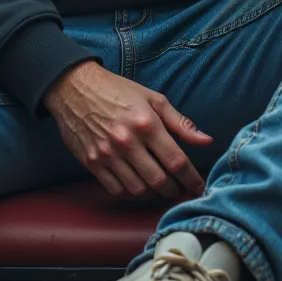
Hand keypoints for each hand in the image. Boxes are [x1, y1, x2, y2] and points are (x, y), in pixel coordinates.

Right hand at [43, 60, 211, 199]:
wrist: (74, 87)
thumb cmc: (118, 91)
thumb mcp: (153, 99)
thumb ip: (180, 123)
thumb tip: (207, 141)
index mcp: (147, 123)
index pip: (176, 161)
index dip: (192, 179)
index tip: (199, 187)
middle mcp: (128, 141)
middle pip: (159, 181)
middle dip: (174, 190)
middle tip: (179, 188)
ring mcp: (108, 154)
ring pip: (139, 189)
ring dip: (153, 193)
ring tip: (159, 185)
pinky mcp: (92, 162)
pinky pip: (116, 189)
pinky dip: (130, 191)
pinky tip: (136, 182)